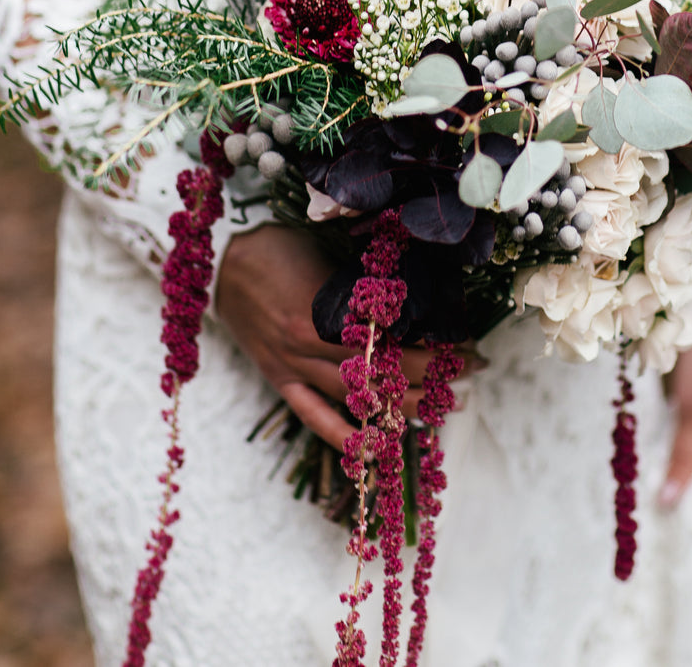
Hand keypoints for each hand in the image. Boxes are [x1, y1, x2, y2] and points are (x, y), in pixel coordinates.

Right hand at [215, 224, 479, 450]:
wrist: (221, 258)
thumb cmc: (279, 241)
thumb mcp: (327, 251)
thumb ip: (364, 281)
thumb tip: (414, 294)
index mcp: (326, 308)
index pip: (394, 338)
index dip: (433, 344)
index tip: (466, 343)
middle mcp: (312, 344)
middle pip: (382, 370)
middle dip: (431, 373)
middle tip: (470, 373)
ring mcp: (293, 366)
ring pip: (355, 398)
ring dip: (400, 405)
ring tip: (439, 408)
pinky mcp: (278, 379)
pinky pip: (313, 416)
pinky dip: (342, 436)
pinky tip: (373, 449)